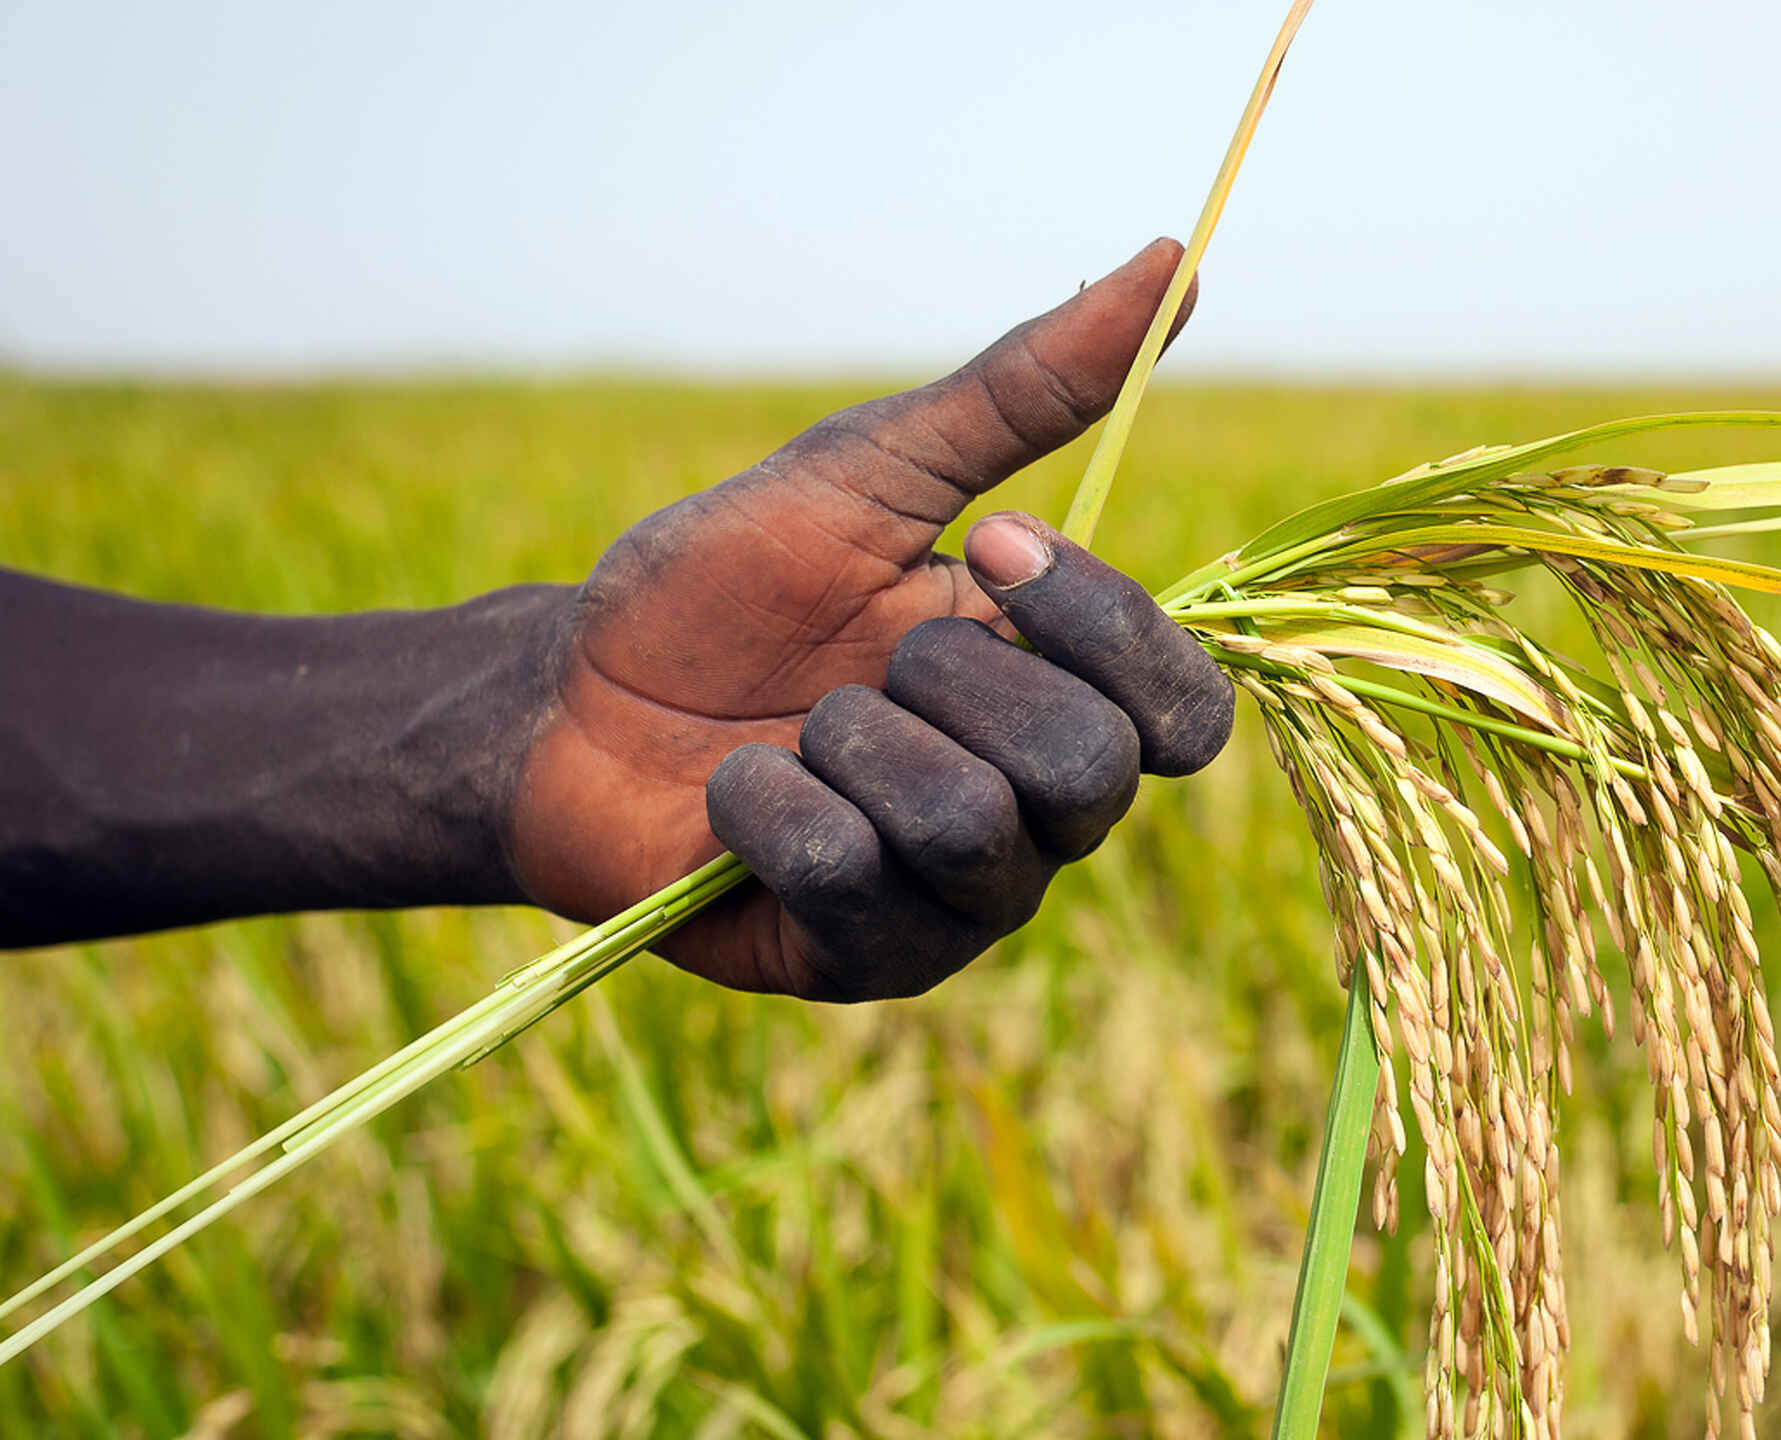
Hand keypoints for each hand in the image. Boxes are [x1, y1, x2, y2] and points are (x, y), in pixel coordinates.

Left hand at [508, 240, 1233, 1000]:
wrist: (565, 701)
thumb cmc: (725, 588)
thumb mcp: (871, 469)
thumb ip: (1028, 389)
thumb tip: (1175, 261)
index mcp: (1060, 696)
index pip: (1185, 711)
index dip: (1099, 629)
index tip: (979, 550)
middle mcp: (1040, 813)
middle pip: (1091, 774)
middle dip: (944, 686)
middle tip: (855, 663)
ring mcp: (960, 900)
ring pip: (975, 834)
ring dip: (851, 747)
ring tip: (789, 728)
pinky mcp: (868, 961)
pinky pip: (860, 889)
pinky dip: (772, 813)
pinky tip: (732, 794)